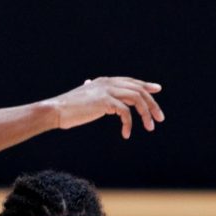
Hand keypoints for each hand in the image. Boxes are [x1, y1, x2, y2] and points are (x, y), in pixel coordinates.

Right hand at [45, 76, 164, 137]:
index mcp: (104, 81)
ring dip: (146, 113)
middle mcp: (108, 83)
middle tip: (159, 118)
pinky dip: (129, 124)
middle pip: (138, 89)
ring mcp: (107, 91)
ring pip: (137, 99)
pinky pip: (125, 112)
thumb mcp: (82, 96)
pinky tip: (126, 134)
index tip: (157, 90)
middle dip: (152, 104)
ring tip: (150, 127)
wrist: (56, 111)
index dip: (145, 85)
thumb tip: (88, 83)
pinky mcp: (105, 102)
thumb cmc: (67, 108)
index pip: (131, 81)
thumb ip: (90, 90)